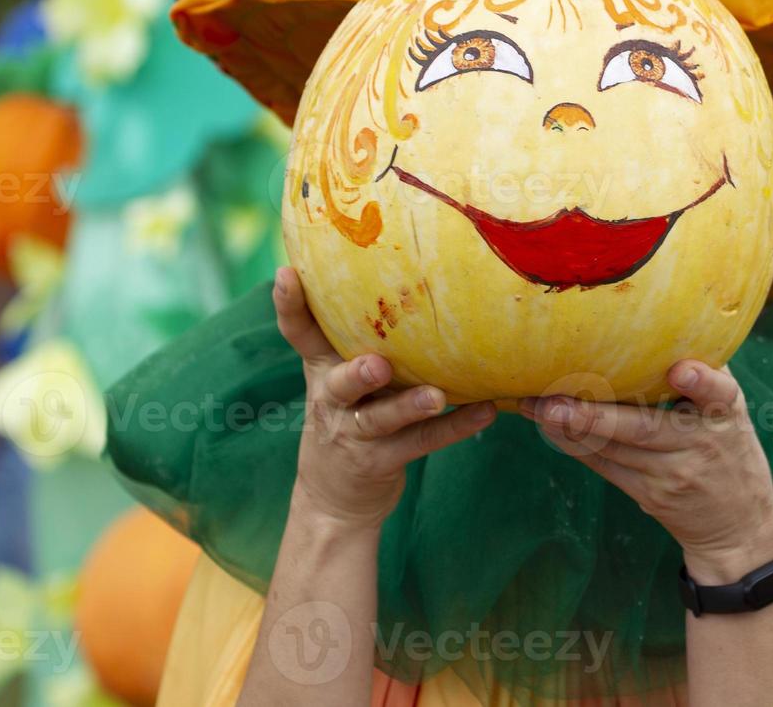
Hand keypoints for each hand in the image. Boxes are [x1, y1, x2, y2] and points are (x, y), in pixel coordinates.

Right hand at [275, 267, 496, 531]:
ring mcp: (355, 434)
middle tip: (378, 365)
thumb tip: (401, 271)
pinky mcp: (380, 462)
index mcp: (322, 370)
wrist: (334, 501)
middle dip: (357, 374)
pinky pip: (421, 443)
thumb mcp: (340, 378)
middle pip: (339, 384)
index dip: (289, 306)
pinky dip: (454, 428)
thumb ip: (357, 338)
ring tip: (438, 396)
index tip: (287, 273)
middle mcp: (332, 401)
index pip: (298, 334)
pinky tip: (485, 412)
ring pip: (381, 419)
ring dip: (410, 406)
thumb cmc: (349, 416)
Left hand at [520, 361, 772, 584]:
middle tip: (553, 399)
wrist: (739, 524)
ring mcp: (673, 474)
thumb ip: (704, 373)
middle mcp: (700, 443)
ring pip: (614, 449)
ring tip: (537, 406)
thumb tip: (658, 321)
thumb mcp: (731, 411)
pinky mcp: (650, 494)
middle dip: (595, 415)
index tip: (681, 370)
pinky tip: (548, 426)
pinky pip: (606, 467)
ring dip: (571, 428)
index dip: (701, 382)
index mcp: (726, 414)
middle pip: (644, 429)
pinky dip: (576, 444)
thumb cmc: (728, 446)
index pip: (719, 395)